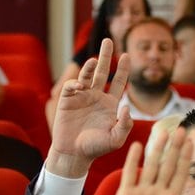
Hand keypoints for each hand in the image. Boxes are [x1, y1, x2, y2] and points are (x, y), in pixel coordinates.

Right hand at [50, 38, 133, 176]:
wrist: (74, 154)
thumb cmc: (96, 148)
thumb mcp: (116, 139)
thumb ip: (125, 125)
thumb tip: (127, 107)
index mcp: (110, 104)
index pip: (119, 82)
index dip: (123, 69)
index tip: (127, 54)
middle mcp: (96, 97)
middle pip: (102, 72)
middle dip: (106, 56)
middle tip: (108, 40)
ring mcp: (81, 97)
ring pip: (86, 75)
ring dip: (90, 67)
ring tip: (94, 61)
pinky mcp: (67, 100)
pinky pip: (71, 86)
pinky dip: (75, 83)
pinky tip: (79, 85)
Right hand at [104, 127, 191, 194]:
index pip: (181, 174)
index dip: (186, 158)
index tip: (192, 142)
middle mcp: (158, 192)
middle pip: (168, 165)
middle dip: (175, 148)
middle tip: (181, 130)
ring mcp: (142, 192)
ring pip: (151, 165)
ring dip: (157, 149)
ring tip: (162, 132)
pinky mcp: (126, 194)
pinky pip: (131, 173)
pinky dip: (133, 159)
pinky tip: (138, 145)